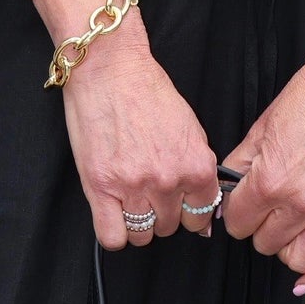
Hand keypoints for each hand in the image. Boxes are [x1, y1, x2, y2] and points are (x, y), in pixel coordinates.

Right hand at [60, 32, 221, 249]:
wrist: (109, 66)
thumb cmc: (146, 88)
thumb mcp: (189, 126)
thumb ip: (198, 167)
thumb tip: (203, 207)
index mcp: (196, 164)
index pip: (200, 216)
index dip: (186, 209)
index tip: (176, 201)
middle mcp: (168, 179)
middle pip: (169, 226)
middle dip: (160, 210)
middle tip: (147, 186)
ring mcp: (134, 186)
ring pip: (142, 235)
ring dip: (137, 220)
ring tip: (127, 194)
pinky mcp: (101, 187)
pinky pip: (113, 237)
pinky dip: (114, 231)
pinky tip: (112, 210)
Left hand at [218, 40, 304, 290]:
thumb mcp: (263, 125)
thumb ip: (241, 162)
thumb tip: (225, 187)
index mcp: (271, 179)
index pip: (237, 222)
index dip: (235, 211)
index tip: (240, 201)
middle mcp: (300, 203)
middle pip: (263, 243)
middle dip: (258, 225)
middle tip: (262, 206)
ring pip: (294, 259)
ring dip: (284, 246)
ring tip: (283, 225)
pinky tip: (304, 281)